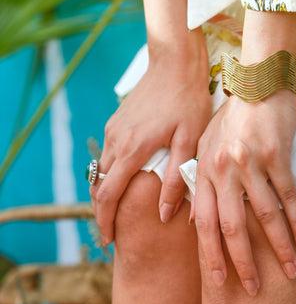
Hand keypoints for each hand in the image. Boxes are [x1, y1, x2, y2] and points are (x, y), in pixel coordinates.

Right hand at [93, 32, 211, 244]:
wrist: (175, 63)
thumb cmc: (188, 101)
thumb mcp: (189, 141)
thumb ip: (175, 180)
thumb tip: (164, 215)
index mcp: (132, 150)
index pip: (108, 196)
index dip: (106, 221)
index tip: (109, 241)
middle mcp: (116, 141)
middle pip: (99, 186)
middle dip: (102, 212)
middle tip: (112, 233)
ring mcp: (114, 129)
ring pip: (100, 169)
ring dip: (105, 192)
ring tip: (118, 211)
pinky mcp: (117, 121)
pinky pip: (108, 153)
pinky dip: (110, 173)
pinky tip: (126, 181)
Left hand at [194, 90, 295, 296]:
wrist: (259, 79)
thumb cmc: (234, 114)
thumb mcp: (207, 143)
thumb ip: (200, 180)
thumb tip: (195, 218)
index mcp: (204, 169)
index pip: (203, 222)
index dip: (209, 256)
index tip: (217, 285)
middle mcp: (223, 168)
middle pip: (231, 227)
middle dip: (241, 264)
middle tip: (252, 292)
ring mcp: (250, 161)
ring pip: (264, 216)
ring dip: (277, 249)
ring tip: (289, 273)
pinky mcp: (276, 154)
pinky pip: (288, 196)